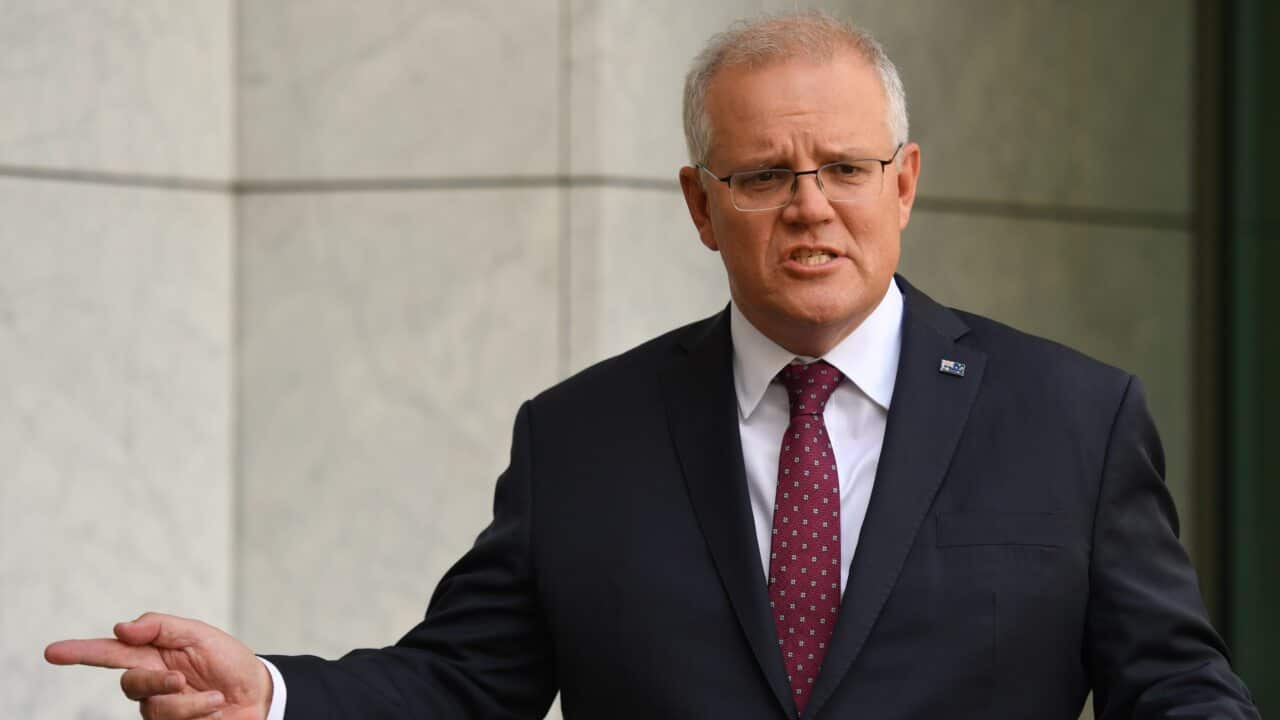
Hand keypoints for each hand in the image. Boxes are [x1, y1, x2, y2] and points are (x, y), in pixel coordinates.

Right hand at [45, 612, 272, 719]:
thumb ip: (160, 627)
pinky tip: (216, 707)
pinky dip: (199, 712)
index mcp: (151, 654)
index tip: (52, 652)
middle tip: (183, 678)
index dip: (79, 652)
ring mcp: (159, 708)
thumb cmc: (228, 661)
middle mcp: (149, 683)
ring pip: (155, 708)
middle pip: (130, 684)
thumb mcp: (200, 634)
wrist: (258, 693)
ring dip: (191, 701)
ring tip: (216, 696)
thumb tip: (119, 628)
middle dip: (157, 681)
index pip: (108, 652)